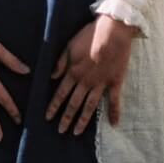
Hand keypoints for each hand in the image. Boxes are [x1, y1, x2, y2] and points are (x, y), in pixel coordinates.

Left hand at [46, 15, 137, 135]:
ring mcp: (101, 84)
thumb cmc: (90, 35)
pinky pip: (115, 100)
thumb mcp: (69, 45)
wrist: (113, 30)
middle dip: (66, 118)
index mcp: (73, 72)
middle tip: (61, 131)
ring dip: (83, 120)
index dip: (53, 106)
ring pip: (90, 106)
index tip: (47, 118)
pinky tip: (114, 124)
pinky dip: (115, 112)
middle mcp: (86, 81)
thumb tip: (51, 77)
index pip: (60, 94)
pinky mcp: (115, 82)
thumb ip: (60, 62)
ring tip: (77, 132)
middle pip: (74, 104)